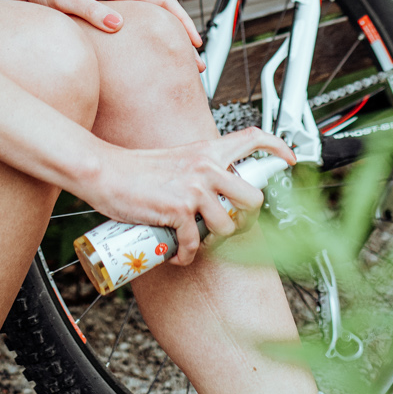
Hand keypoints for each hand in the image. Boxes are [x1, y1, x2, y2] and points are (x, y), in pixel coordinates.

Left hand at [7, 0, 201, 54]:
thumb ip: (91, 10)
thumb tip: (118, 25)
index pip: (162, 1)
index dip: (182, 22)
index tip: (195, 43)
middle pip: (162, 13)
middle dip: (181, 36)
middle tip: (194, 65)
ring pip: (149, 19)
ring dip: (165, 38)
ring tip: (176, 65)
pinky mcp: (104, 7)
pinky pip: (134, 22)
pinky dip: (147, 37)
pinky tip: (144, 55)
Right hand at [83, 129, 295, 265]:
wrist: (104, 171)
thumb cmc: (134, 169)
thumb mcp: (175, 160)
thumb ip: (196, 169)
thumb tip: (210, 191)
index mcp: (206, 151)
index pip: (252, 138)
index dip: (277, 147)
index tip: (288, 158)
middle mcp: (206, 166)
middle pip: (253, 197)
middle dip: (246, 219)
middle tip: (230, 226)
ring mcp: (194, 188)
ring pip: (228, 226)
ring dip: (214, 242)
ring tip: (198, 242)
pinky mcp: (179, 209)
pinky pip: (195, 243)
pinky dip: (187, 255)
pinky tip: (178, 254)